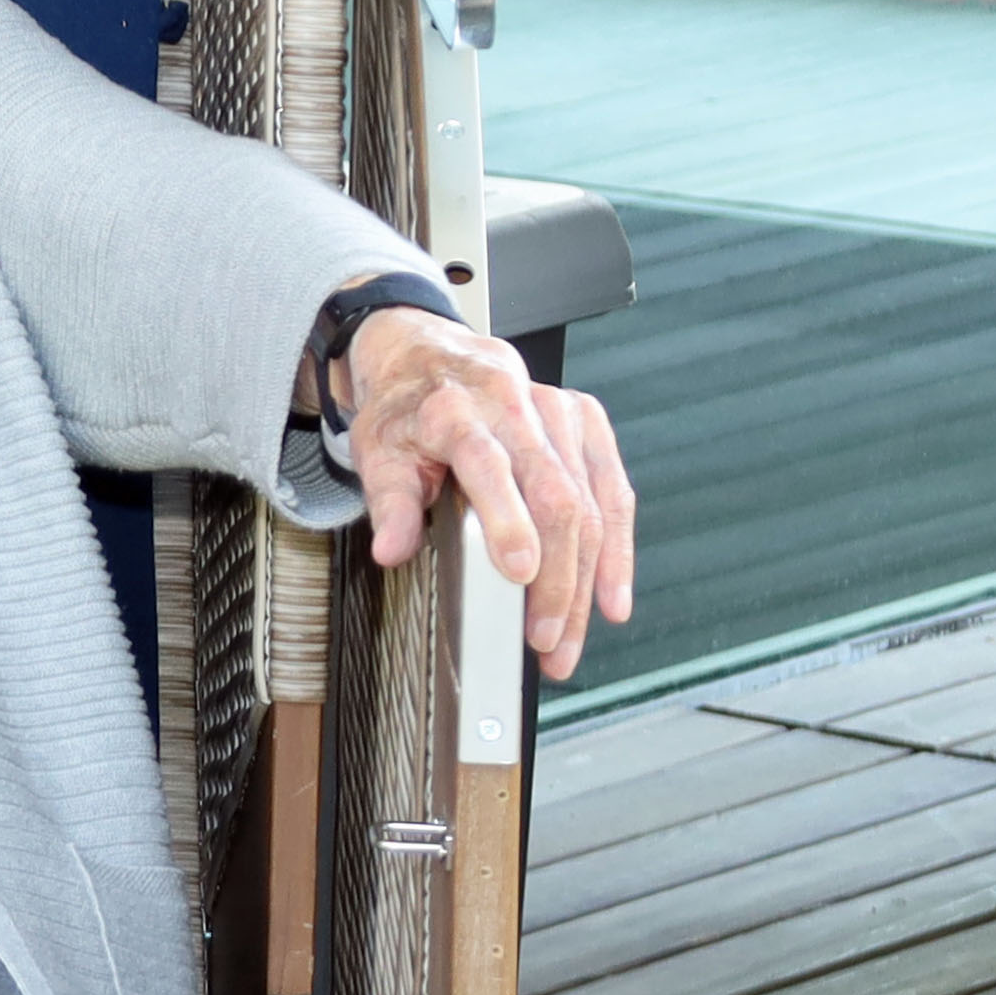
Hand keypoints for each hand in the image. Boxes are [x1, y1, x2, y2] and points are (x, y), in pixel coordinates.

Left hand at [334, 309, 638, 679]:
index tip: (520, 573)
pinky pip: (614, 490)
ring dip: (588, 580)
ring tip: (571, 639)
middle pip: (554, 496)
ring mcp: (557, 410)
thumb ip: (390, 503)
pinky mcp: (586, 420)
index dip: (509, 521)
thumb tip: (392, 550)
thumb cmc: (404, 409)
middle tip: (545, 640)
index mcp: (455, 409)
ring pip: (591, 503)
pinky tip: (610, 597)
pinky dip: (618, 550)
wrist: (431, 354)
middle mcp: (513, 404)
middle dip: (556, 579)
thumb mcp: (377, 450)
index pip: (488, 465)